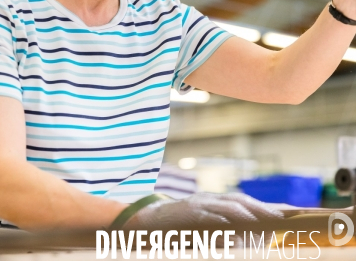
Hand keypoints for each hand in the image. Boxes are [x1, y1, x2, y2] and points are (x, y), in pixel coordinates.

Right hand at [124, 192, 282, 231]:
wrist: (146, 222)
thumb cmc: (178, 229)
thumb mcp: (206, 227)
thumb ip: (229, 229)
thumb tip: (258, 237)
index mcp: (215, 203)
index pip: (245, 202)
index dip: (267, 206)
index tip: (291, 213)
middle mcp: (208, 200)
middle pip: (240, 201)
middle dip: (262, 209)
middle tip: (282, 218)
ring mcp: (198, 205)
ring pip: (227, 207)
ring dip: (248, 215)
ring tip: (266, 222)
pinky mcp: (187, 214)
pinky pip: (208, 217)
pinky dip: (222, 222)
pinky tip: (235, 230)